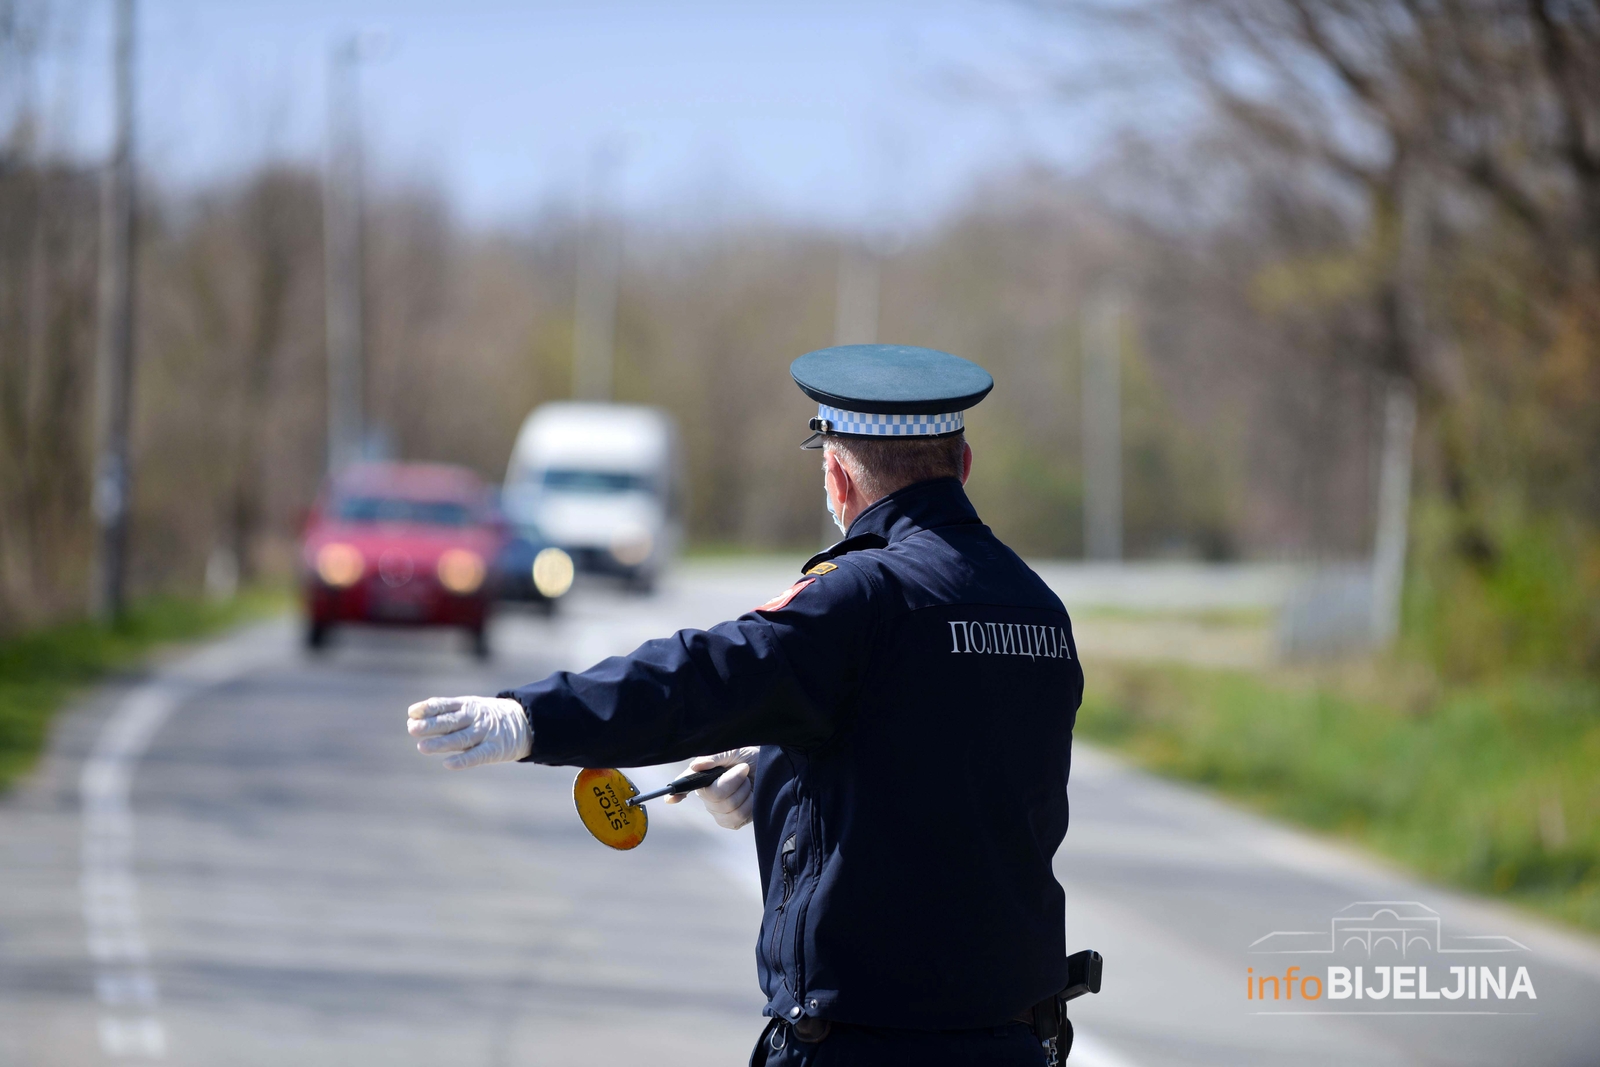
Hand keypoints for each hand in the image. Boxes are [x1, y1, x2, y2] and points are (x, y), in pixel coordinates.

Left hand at [406, 695, 530, 769]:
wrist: (526, 722)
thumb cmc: (488, 716)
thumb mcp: (470, 706)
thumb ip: (445, 712)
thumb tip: (413, 717)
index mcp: (468, 705)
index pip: (446, 705)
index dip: (429, 709)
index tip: (411, 713)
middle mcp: (475, 718)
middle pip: (451, 722)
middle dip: (431, 725)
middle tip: (412, 729)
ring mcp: (486, 733)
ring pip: (461, 738)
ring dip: (441, 743)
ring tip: (422, 747)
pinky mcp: (495, 750)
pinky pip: (478, 755)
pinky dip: (463, 760)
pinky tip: (448, 764)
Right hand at [664, 747, 759, 828]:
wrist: (770, 768)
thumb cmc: (749, 757)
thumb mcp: (732, 750)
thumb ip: (714, 757)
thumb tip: (696, 765)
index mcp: (703, 777)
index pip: (684, 786)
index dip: (677, 793)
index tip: (670, 798)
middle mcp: (708, 796)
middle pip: (713, 796)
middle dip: (732, 780)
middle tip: (743, 769)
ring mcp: (719, 811)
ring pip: (727, 808)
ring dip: (743, 791)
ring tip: (748, 782)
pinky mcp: (733, 822)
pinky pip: (737, 818)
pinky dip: (749, 804)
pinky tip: (752, 796)